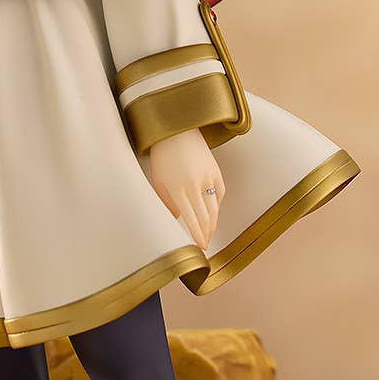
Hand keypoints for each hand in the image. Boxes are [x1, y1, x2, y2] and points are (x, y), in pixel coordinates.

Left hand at [148, 129, 224, 249]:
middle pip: (206, 219)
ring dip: (212, 224)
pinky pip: (220, 194)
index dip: (197, 237)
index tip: (199, 248)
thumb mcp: (158, 182)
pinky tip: (211, 213)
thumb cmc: (163, 157)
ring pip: (215, 209)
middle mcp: (195, 185)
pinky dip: (216, 206)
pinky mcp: (216, 171)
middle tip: (204, 245)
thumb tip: (178, 219)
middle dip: (206, 235)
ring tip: (208, 233)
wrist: (177, 131)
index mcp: (178, 190)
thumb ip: (167, 203)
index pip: (191, 221)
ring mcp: (208, 178)